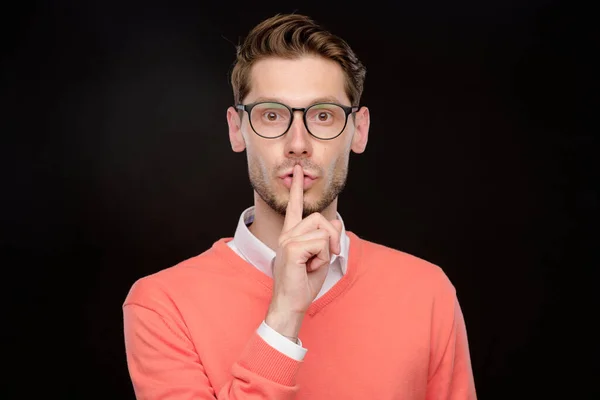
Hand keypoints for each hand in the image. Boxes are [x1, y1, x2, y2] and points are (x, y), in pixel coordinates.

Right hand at [265, 165, 341, 338]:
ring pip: (323, 230)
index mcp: (290, 235)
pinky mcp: (291, 248)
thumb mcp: (321, 257)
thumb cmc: (303, 284)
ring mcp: (287, 240)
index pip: (293, 207)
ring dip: (327, 250)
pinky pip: (321, 243)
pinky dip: (323, 257)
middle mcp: (287, 234)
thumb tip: (335, 225)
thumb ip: (327, 239)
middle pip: (319, 218)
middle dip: (332, 237)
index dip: (296, 189)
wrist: (291, 304)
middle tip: (330, 255)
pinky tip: (310, 267)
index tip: (298, 170)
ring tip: (315, 264)